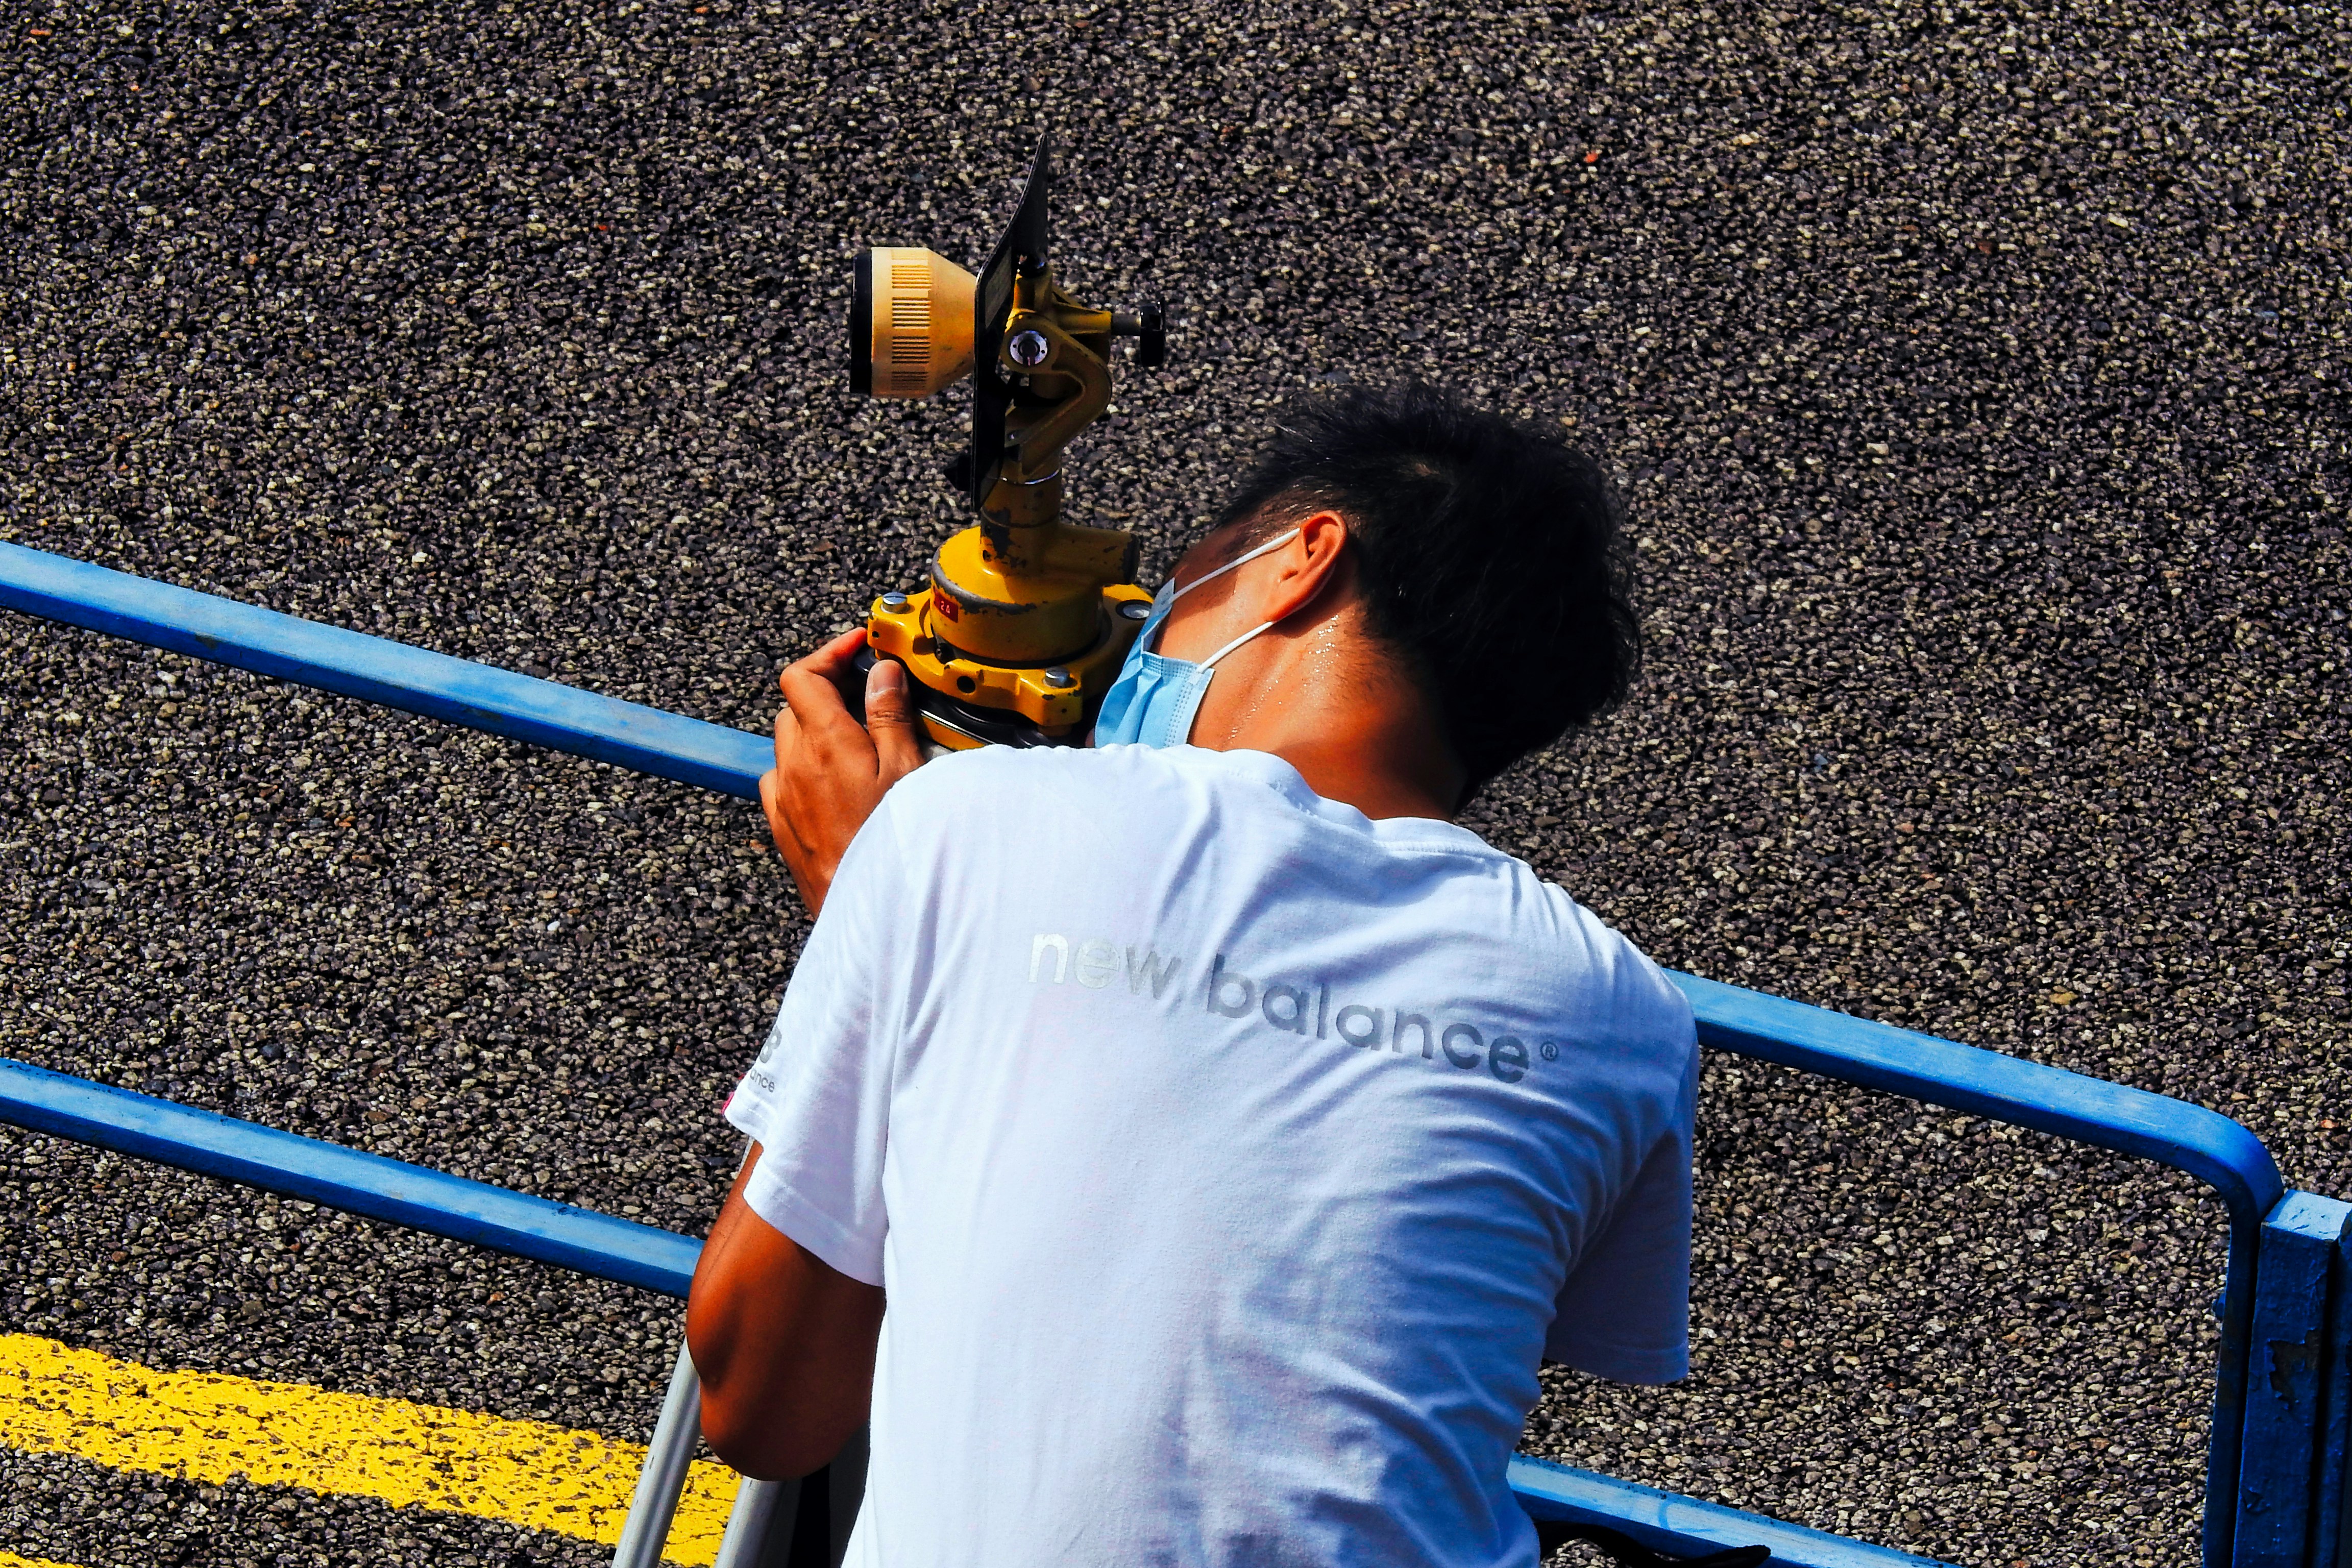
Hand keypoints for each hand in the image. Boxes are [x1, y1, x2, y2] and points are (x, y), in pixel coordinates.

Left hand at [760, 628, 924, 915]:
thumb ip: (890, 716)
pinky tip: (834, 781)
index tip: (857, 647)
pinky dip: (803, 767)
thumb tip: (882, 673)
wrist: (868, 911)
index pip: (802, 675)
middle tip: (867, 693)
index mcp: (825, 742)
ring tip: (856, 739)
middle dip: (826, 690)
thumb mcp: (908, 771)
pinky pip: (781, 781)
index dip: (827, 653)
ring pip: (786, 743)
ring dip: (814, 730)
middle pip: (793, 705)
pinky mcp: (782, 827)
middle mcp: (794, 765)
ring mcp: (783, 798)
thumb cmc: (892, 844)